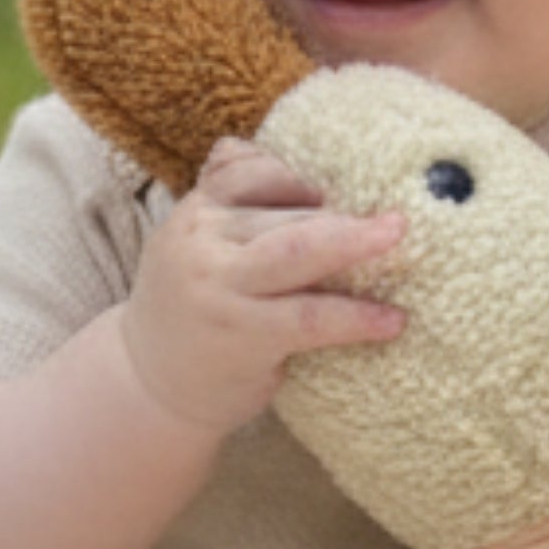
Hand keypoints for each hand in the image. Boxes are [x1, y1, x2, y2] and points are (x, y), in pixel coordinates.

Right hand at [119, 139, 405, 436]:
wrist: (148, 386)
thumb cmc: (194, 310)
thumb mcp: (199, 247)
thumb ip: (236, 208)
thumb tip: (290, 163)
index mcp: (197, 211)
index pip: (251, 169)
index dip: (305, 173)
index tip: (356, 177)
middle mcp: (202, 241)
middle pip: (285, 211)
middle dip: (345, 209)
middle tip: (400, 208)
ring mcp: (219, 288)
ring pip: (298, 250)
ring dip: (355, 241)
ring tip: (398, 237)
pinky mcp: (241, 335)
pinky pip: (310, 318)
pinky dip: (355, 317)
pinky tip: (392, 320)